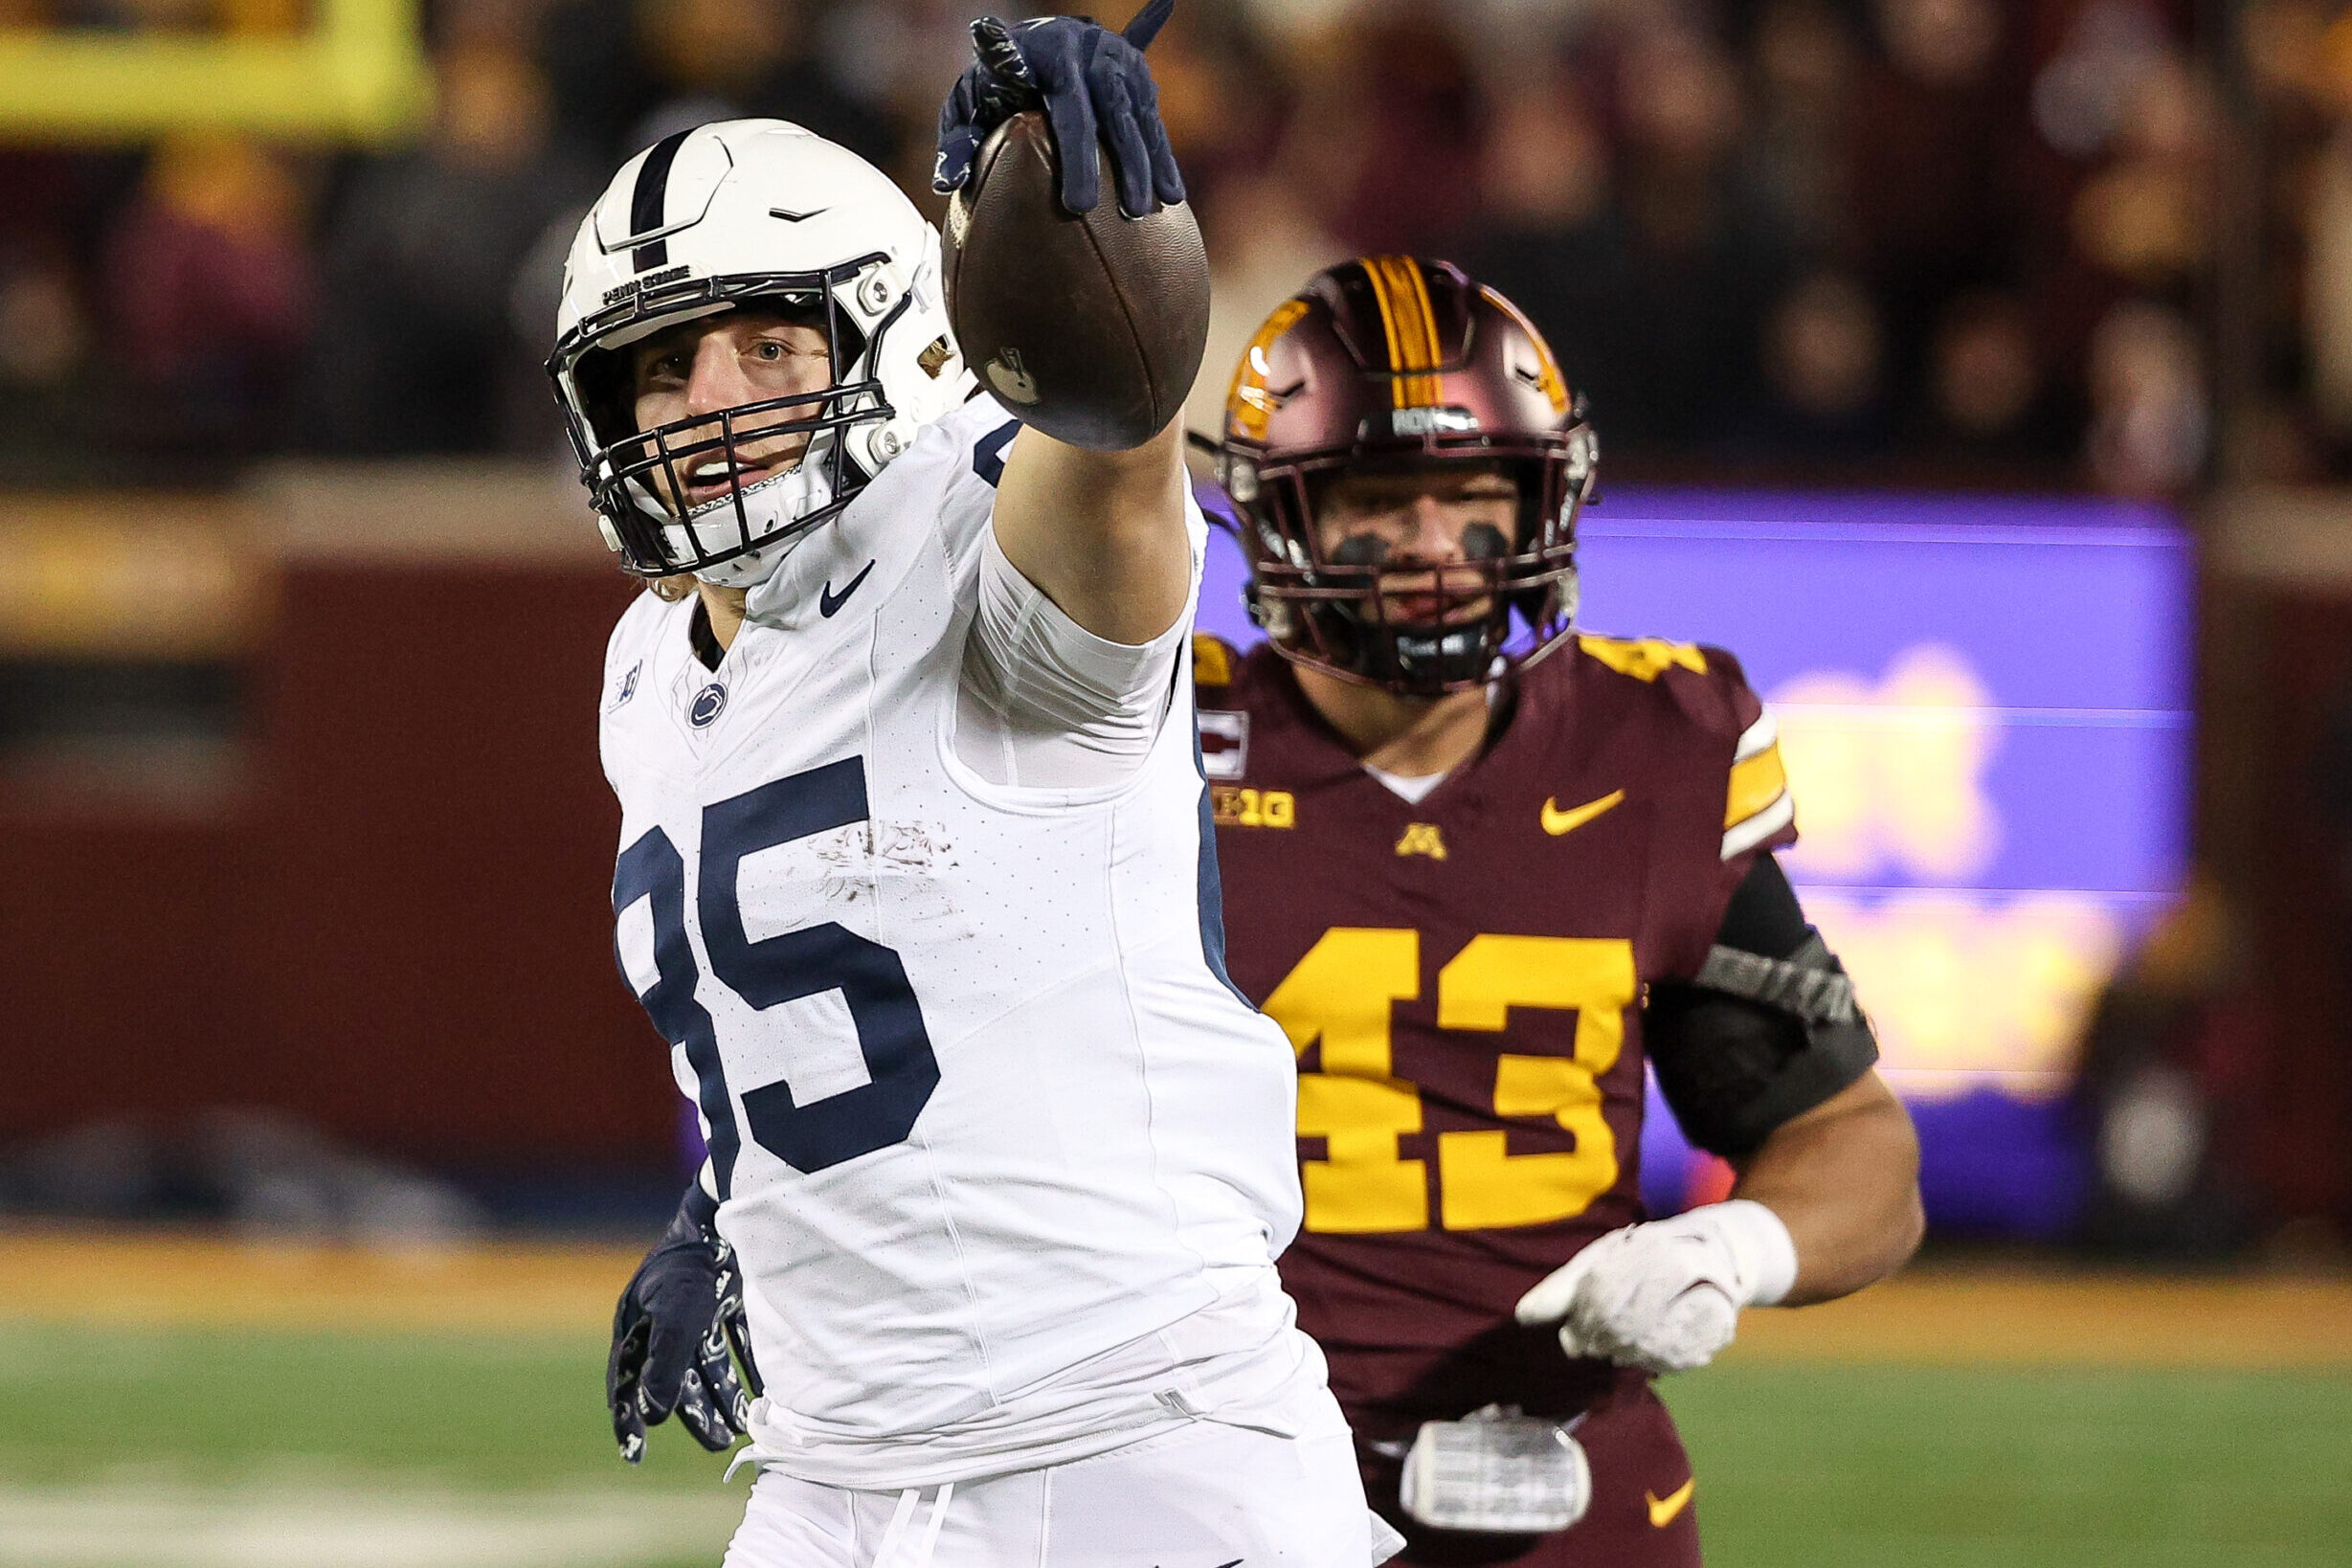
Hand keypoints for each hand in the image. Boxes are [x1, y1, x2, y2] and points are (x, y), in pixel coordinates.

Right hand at [606, 1185, 763, 1462]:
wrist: (731, 1213)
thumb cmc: (695, 1267)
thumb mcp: (678, 1320)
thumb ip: (666, 1368)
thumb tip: (652, 1417)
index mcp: (638, 1323)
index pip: (628, 1381)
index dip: (629, 1417)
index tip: (635, 1455)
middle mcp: (663, 1316)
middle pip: (676, 1377)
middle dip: (697, 1413)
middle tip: (719, 1444)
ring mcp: (697, 1306)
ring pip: (709, 1363)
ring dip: (725, 1396)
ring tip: (741, 1428)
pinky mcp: (727, 1296)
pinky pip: (736, 1340)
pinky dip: (747, 1365)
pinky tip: (763, 1391)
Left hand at [934, 0, 1185, 217]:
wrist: (1044, 36)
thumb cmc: (997, 83)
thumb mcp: (968, 102)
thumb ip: (957, 140)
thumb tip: (945, 183)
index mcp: (1044, 52)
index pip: (1066, 105)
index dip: (1077, 154)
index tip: (1078, 203)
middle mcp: (1087, 49)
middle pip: (1108, 111)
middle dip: (1114, 167)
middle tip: (1106, 217)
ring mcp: (1118, 60)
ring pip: (1138, 118)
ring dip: (1147, 166)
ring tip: (1146, 211)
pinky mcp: (1139, 75)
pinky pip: (1154, 122)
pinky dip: (1163, 159)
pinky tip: (1173, 196)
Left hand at [1512, 1200, 1797, 1374]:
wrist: (1717, 1254)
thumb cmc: (1645, 1257)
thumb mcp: (1602, 1259)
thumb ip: (1563, 1288)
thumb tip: (1523, 1316)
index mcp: (1653, 1245)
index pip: (1604, 1292)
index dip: (1583, 1318)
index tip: (1573, 1334)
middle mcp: (1687, 1269)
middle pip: (1626, 1322)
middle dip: (1600, 1340)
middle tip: (1590, 1346)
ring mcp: (1707, 1300)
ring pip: (1649, 1345)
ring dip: (1622, 1353)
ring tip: (1614, 1348)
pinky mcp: (1719, 1331)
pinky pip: (1675, 1359)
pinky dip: (1649, 1361)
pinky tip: (1641, 1353)